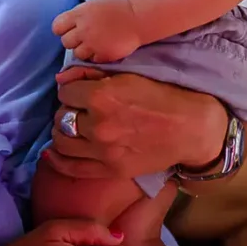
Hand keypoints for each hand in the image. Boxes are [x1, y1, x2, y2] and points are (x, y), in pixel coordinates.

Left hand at [50, 69, 226, 180]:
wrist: (190, 128)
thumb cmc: (161, 97)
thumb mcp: (127, 76)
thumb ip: (90, 75)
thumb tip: (61, 79)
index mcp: (101, 97)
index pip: (65, 93)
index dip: (71, 91)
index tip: (80, 92)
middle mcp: (97, 125)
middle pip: (61, 117)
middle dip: (68, 111)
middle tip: (79, 110)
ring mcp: (102, 151)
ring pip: (61, 141)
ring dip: (64, 132)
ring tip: (73, 128)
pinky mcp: (110, 169)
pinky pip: (71, 167)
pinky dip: (58, 159)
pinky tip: (56, 152)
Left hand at [55, 0, 142, 63]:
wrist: (137, 18)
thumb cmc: (115, 10)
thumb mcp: (91, 6)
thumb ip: (77, 16)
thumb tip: (65, 27)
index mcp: (79, 14)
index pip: (57, 27)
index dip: (62, 29)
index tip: (70, 29)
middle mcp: (84, 29)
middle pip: (65, 42)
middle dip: (73, 41)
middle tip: (84, 38)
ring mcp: (93, 43)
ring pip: (77, 54)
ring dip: (83, 50)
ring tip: (94, 44)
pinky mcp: (103, 55)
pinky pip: (91, 60)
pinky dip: (95, 56)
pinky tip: (103, 48)